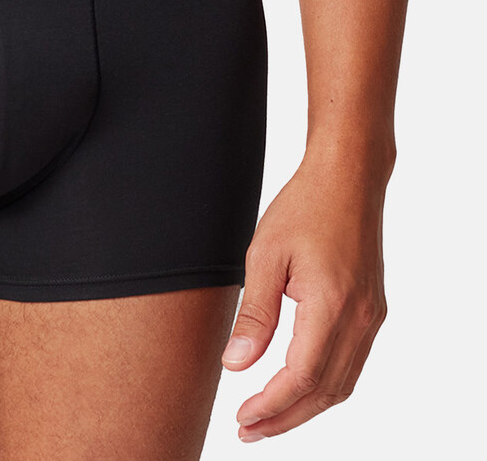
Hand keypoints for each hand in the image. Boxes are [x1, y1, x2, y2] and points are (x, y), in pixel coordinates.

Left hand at [221, 153, 388, 441]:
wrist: (348, 177)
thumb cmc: (304, 206)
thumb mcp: (265, 254)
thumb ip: (254, 314)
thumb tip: (235, 365)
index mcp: (332, 304)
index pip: (302, 377)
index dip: (271, 406)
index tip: (242, 418)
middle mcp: (360, 318)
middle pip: (325, 391)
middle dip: (286, 418)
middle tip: (249, 430)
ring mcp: (371, 316)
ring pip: (342, 383)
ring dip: (305, 407)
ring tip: (268, 417)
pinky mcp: (373, 310)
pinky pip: (352, 364)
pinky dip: (324, 385)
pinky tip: (298, 387)